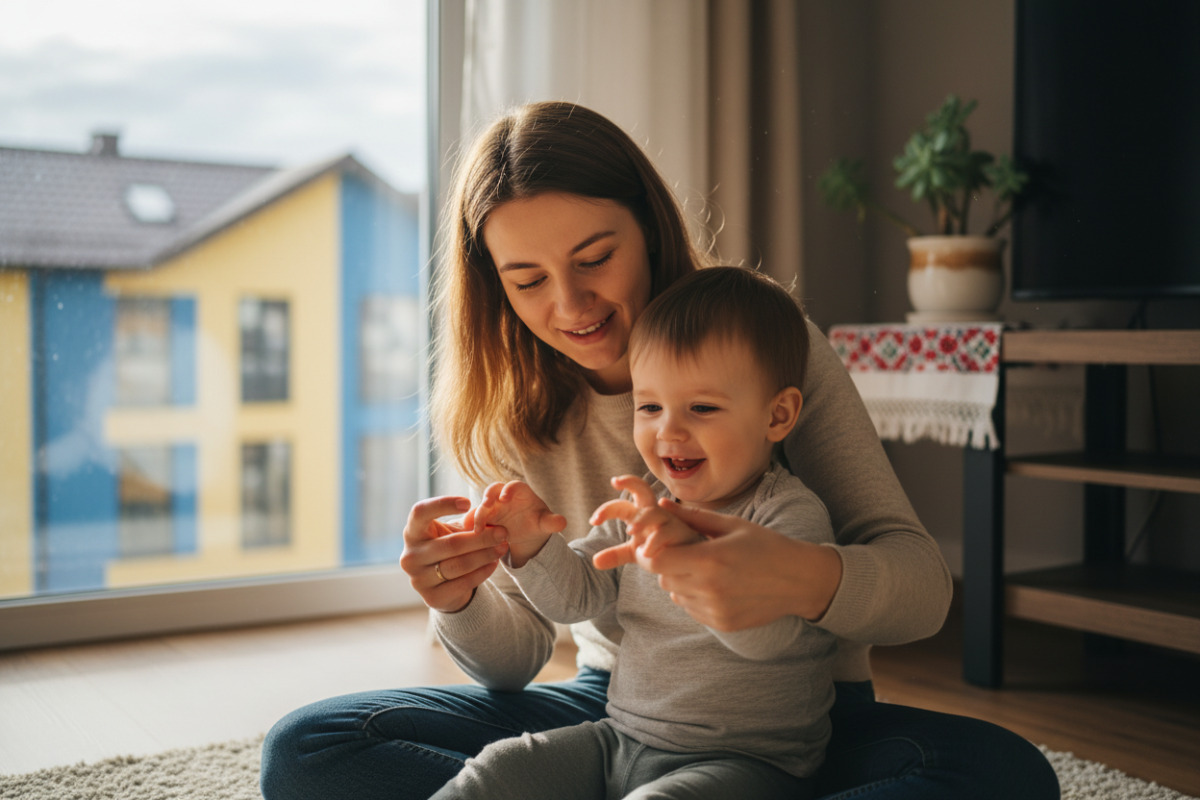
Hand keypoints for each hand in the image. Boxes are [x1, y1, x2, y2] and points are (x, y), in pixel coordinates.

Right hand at [399, 496, 509, 613]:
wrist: (443, 585)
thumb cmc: (447, 546)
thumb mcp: (453, 531)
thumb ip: (467, 521)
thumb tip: (488, 510)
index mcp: (412, 532)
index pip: (420, 512)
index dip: (442, 504)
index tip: (467, 502)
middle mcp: (410, 556)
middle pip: (450, 544)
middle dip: (481, 538)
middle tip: (503, 532)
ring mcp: (418, 579)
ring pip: (458, 565)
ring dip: (485, 555)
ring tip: (503, 547)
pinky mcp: (431, 597)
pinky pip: (463, 583)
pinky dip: (482, 572)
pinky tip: (494, 563)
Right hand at [473, 481, 566, 566]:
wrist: (526, 533)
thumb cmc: (536, 522)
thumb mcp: (545, 523)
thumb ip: (552, 522)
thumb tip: (562, 522)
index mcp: (519, 491)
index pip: (513, 485)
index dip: (508, 490)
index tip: (504, 498)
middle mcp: (502, 495)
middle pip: (493, 490)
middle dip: (488, 497)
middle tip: (485, 506)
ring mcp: (491, 506)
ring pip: (481, 505)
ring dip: (477, 513)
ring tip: (476, 527)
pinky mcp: (482, 517)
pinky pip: (474, 518)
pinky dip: (470, 524)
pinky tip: (468, 532)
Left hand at [589, 475, 701, 570]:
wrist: (687, 561)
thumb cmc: (661, 550)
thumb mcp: (635, 553)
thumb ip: (616, 555)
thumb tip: (595, 561)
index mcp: (640, 515)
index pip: (622, 505)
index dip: (606, 509)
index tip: (593, 520)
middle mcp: (654, 513)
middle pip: (643, 490)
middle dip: (631, 482)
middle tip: (616, 480)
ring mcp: (669, 521)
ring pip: (654, 512)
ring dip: (641, 519)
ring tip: (629, 531)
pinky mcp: (680, 533)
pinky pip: (666, 533)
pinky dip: (655, 542)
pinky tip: (646, 553)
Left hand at [625, 501, 842, 630]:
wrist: (800, 580)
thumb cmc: (767, 546)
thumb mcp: (732, 525)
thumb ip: (693, 517)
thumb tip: (661, 503)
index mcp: (710, 559)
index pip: (657, 561)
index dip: (652, 552)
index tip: (660, 544)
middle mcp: (709, 588)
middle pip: (663, 578)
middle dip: (668, 565)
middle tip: (687, 553)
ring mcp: (715, 609)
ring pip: (675, 595)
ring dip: (681, 582)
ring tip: (705, 569)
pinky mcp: (721, 623)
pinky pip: (692, 609)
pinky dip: (695, 597)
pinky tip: (716, 585)